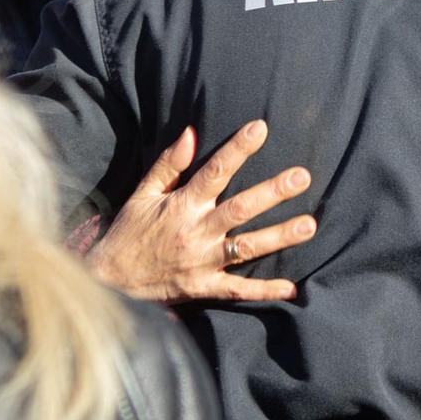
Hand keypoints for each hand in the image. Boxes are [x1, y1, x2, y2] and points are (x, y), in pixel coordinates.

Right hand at [86, 120, 316, 303]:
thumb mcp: (143, 194)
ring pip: (247, 247)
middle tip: (302, 177)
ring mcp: (202, 262)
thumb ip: (169, 165)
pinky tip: (291, 289)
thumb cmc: (129, 232)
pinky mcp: (204, 287)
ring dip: (279, 236)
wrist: (111, 281)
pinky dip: (264, 291)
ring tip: (309, 225)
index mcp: (182, 205)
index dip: (238, 149)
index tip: (261, 128)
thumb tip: (191, 132)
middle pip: (240, 208)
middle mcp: (196, 232)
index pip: (215, 171)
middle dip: (272, 192)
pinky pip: (238, 290)